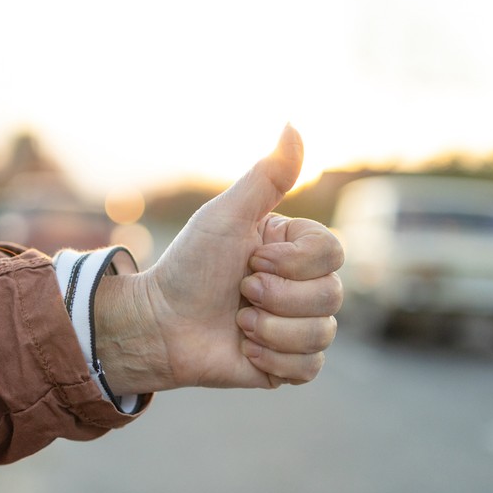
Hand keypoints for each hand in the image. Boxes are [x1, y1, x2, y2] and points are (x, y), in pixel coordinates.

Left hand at [95, 125, 343, 392]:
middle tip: (241, 291)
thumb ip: (268, 175)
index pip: (334, 254)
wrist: (159, 323)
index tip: (251, 258)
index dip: (294, 263)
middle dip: (277, 297)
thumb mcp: (227, 216)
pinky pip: (309, 369)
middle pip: (332, 295)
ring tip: (238, 323)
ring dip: (271, 329)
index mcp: (295, 248)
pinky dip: (272, 360)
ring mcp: (298, 326)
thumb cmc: (189, 265)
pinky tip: (244, 349)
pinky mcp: (287, 364)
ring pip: (322, 334)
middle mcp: (303, 285)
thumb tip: (293, 123)